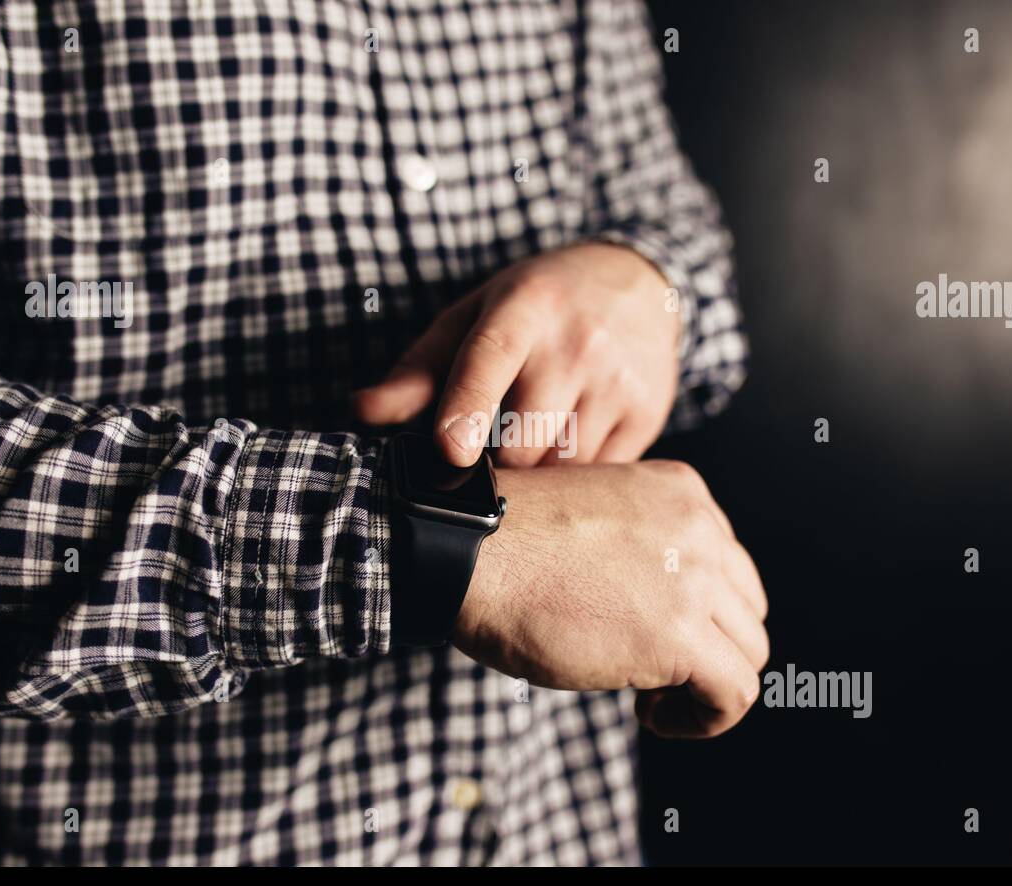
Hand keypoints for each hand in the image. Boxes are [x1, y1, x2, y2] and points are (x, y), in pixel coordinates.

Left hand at [354, 242, 679, 466]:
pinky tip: (569, 441)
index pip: (491, 360)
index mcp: (524, 308)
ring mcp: (620, 382)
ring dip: (535, 472)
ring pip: (561, 469)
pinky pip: (600, 476)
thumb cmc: (539, 303)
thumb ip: (418, 370)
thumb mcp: (475, 316)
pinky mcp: (649, 415)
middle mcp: (578, 343)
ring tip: (531, 440)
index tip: (449, 450)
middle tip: (483, 451)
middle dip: (493, 462)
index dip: (466, 408)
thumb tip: (362, 411)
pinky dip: (574, 475)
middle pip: (521, 440)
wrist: (638, 282)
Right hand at [455, 460, 768, 738]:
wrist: (464, 554)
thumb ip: (643, 546)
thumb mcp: (593, 519)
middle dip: (708, 646)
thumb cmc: (501, 544)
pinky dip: (706, 719)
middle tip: (654, 670)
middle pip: (746, 608)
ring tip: (650, 697)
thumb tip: (659, 604)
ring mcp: (695, 578)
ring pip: (749, 652)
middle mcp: (700, 527)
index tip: (650, 632)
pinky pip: (736, 694)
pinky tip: (653, 715)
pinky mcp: (680, 635)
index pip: (729, 563)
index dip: (698, 610)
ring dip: (706, 684)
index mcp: (680, 491)